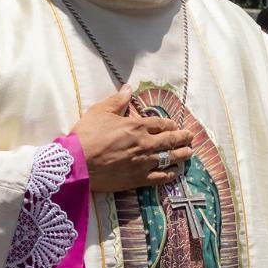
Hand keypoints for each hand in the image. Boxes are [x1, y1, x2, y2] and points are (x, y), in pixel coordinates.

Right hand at [71, 88, 192, 193]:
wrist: (77, 164)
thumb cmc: (86, 135)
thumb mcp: (100, 111)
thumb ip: (117, 100)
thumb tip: (129, 87)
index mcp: (137, 125)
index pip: (161, 124)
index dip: (170, 124)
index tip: (175, 126)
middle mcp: (145, 143)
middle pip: (170, 140)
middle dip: (183, 138)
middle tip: (190, 137)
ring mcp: (144, 163)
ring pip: (170, 158)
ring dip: (182, 155)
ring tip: (189, 153)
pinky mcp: (138, 179)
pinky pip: (161, 177)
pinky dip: (171, 174)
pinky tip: (176, 172)